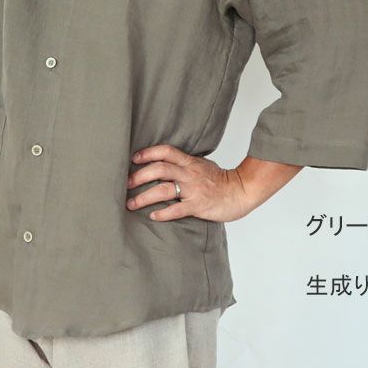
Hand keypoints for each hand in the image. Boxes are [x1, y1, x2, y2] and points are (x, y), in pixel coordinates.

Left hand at [126, 144, 252, 222]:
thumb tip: (164, 163)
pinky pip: (177, 209)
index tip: (134, 158)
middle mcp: (189, 173)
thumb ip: (184, 164)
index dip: (148, 153)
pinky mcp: (198, 205)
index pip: (166, 151)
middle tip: (126, 184)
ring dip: (144, 197)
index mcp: (190, 162)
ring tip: (131, 203)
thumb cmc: (220, 180)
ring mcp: (193, 189)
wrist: (242, 191)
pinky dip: (163, 213)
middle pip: (160, 169)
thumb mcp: (201, 165)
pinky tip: (153, 216)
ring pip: (164, 189)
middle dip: (139, 176)